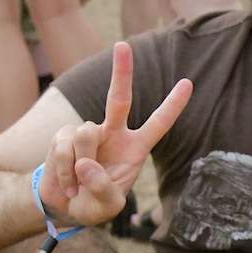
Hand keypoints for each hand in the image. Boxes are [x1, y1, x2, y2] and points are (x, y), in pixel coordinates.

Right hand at [40, 39, 190, 227]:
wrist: (63, 207)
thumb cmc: (93, 204)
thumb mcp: (106, 206)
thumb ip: (103, 189)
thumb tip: (86, 163)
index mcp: (134, 149)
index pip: (158, 125)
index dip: (172, 106)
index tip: (188, 83)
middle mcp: (113, 134)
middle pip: (119, 99)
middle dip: (121, 72)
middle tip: (123, 45)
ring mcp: (88, 132)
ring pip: (85, 134)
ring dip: (79, 166)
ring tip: (78, 185)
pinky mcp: (63, 135)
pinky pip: (64, 146)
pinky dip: (64, 170)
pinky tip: (68, 183)